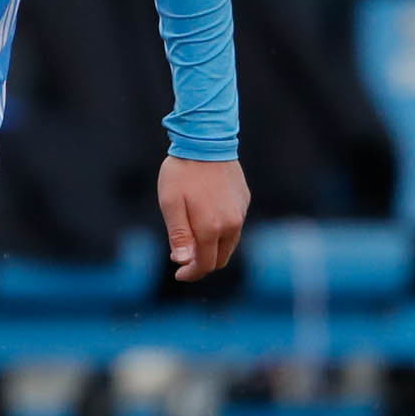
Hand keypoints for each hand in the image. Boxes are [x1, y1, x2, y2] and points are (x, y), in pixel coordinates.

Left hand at [158, 156, 247, 280]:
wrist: (206, 140)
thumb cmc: (182, 173)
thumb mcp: (170, 204)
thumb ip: (179, 235)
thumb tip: (184, 262)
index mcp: (211, 228)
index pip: (205, 264)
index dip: (191, 274)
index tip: (179, 274)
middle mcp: (231, 224)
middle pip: (220, 259)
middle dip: (203, 265)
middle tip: (184, 261)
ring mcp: (240, 212)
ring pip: (229, 244)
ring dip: (213, 249)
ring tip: (193, 242)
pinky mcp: (244, 200)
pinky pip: (234, 225)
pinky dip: (221, 232)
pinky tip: (206, 220)